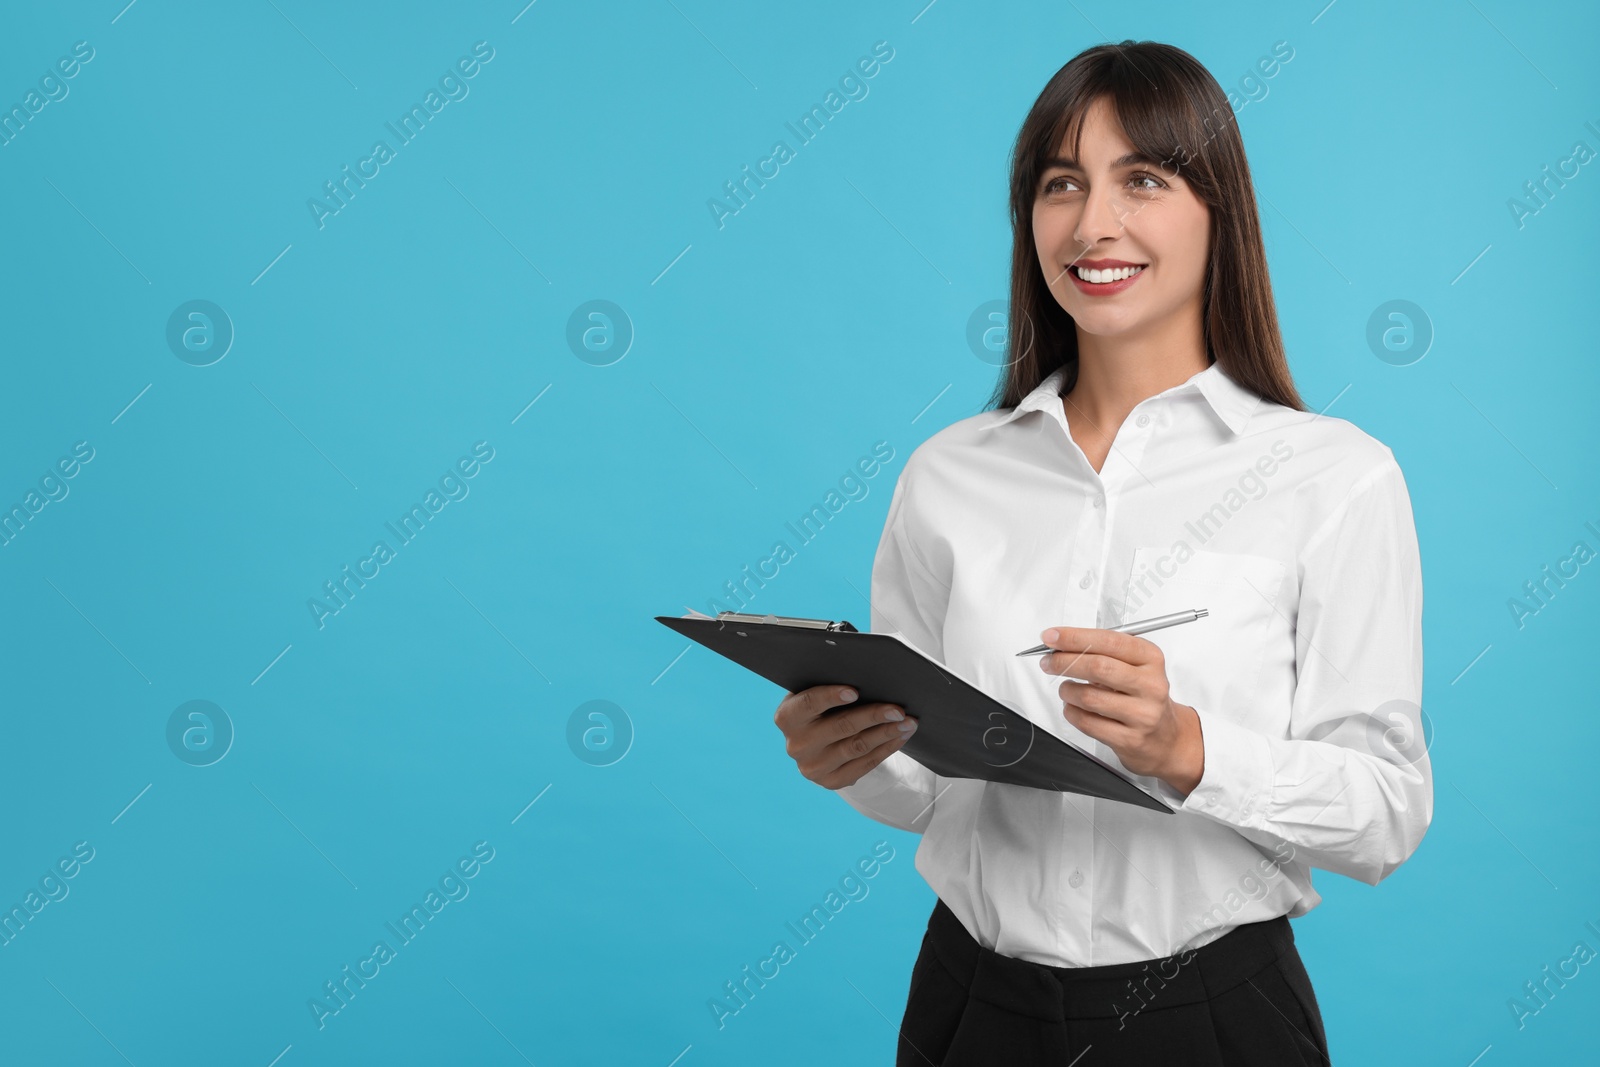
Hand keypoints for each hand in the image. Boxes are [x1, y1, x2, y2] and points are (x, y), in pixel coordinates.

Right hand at [773, 685, 918, 789]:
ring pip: (856, 747)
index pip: (808, 703)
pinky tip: (900, 736)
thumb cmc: (821, 708)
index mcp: (787, 717)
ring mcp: (813, 767)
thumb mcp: (815, 693)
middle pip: (840, 727)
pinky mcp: (831, 781)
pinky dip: (886, 748)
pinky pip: (864, 764)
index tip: (855, 691)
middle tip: (898, 709)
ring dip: (886, 733)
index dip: (830, 696)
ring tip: (908, 722)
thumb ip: (830, 683)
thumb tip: (868, 674)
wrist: (816, 743)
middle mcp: (797, 745)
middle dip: (873, 716)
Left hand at [1035, 626, 1204, 795]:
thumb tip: (1062, 643)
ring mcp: (1142, 714)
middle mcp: (1151, 685)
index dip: (1075, 637)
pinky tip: (1073, 707)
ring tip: (1066, 688)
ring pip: (1089, 697)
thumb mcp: (1134, 666)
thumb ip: (1102, 651)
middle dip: (1064, 661)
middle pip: (1098, 667)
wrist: (1167, 739)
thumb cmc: (1143, 697)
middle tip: (1048, 661)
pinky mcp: (1130, 739)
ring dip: (1067, 690)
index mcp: (1151, 659)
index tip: (1052, 637)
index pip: (1109, 641)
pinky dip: (1071, 712)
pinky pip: (1088, 723)